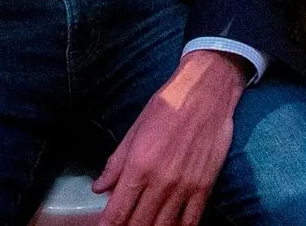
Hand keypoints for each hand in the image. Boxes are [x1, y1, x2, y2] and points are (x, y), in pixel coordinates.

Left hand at [93, 50, 244, 225]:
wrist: (206, 92)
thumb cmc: (168, 105)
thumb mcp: (135, 130)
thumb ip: (116, 163)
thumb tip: (99, 187)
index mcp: (139, 166)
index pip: (117, 210)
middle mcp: (160, 181)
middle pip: (138, 223)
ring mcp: (184, 187)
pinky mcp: (204, 187)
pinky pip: (191, 220)